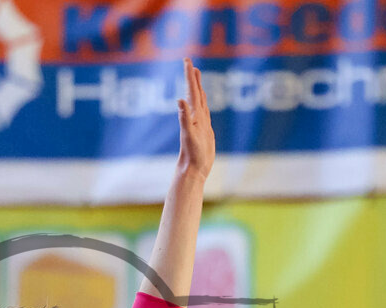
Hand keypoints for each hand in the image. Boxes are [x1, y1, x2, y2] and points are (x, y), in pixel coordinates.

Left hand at [177, 57, 214, 180]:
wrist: (194, 169)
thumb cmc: (192, 154)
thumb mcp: (189, 134)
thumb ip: (184, 117)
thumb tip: (180, 100)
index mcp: (192, 115)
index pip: (191, 91)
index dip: (189, 75)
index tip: (187, 60)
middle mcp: (195, 117)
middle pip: (194, 92)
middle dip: (192, 77)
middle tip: (189, 62)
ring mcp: (200, 123)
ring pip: (200, 100)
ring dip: (198, 87)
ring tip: (196, 75)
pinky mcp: (204, 130)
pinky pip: (205, 112)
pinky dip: (204, 103)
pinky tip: (203, 102)